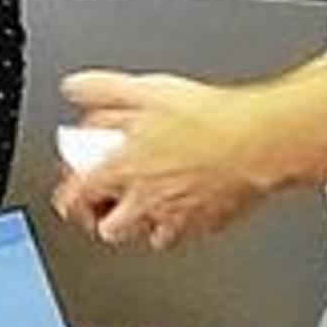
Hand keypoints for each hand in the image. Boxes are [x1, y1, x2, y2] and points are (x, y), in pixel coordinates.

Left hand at [51, 69, 271, 250]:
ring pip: (148, 237)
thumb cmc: (208, 118)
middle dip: (104, 219)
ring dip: (143, 225)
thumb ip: (104, 90)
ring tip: (148, 206)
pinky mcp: (207, 224)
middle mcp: (146, 201)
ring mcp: (177, 218)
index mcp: (124, 170)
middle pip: (109, 229)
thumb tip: (75, 88)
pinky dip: (181, 224)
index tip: (69, 195)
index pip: (79, 196)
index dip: (69, 197)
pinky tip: (186, 204)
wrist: (257, 141)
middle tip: (109, 204)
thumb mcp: (146, 90)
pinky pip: (186, 234)